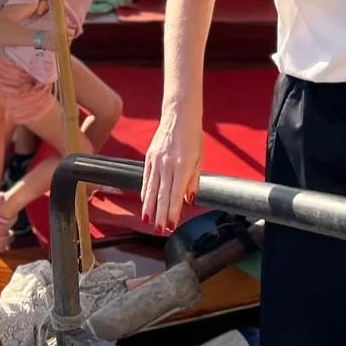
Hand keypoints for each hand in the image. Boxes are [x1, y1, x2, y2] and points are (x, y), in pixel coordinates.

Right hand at [140, 111, 201, 230]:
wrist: (179, 115)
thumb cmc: (193, 136)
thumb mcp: (200, 158)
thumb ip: (194, 180)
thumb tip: (189, 200)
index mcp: (183, 165)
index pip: (176, 194)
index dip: (173, 211)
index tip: (172, 225)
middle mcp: (168, 165)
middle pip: (162, 195)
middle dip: (160, 215)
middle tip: (159, 231)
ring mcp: (156, 161)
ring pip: (151, 189)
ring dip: (150, 208)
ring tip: (148, 222)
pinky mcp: (149, 158)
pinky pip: (146, 179)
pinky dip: (145, 193)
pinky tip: (145, 204)